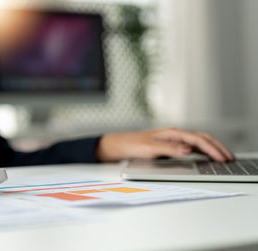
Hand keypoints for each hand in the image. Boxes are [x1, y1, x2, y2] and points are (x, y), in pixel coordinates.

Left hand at [96, 127, 234, 162]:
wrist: (120, 145)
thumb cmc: (133, 145)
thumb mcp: (151, 149)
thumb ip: (171, 149)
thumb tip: (189, 150)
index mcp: (172, 133)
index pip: (198, 140)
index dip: (212, 149)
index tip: (222, 158)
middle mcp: (175, 134)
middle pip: (202, 138)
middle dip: (217, 147)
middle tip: (230, 158)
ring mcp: (174, 139)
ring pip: (199, 141)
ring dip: (212, 148)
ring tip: (224, 157)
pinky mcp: (171, 145)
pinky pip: (192, 146)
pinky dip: (203, 151)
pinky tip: (208, 157)